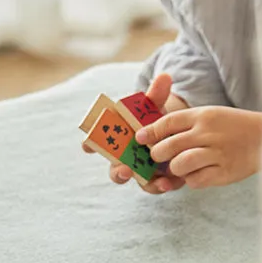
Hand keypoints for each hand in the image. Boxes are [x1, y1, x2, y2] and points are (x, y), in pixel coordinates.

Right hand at [83, 74, 187, 193]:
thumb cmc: (154, 118)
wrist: (174, 132)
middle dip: (118, 172)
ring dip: (146, 183)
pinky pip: (155, 186)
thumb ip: (156, 95)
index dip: (89, 144)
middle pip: (115, 169)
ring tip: (158, 182)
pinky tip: (172, 182)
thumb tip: (165, 77)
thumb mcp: (155, 106)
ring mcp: (139, 171)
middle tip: (125, 170)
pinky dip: (163, 186)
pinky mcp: (155, 179)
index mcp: (116, 138)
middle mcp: (123, 158)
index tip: (87, 145)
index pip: (96, 143)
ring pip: (136, 181)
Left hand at [130, 106, 261, 189]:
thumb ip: (183, 123)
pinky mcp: (224, 172)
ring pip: (179, 165)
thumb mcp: (210, 114)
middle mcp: (208, 133)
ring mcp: (217, 153)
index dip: (151, 131)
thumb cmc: (231, 127)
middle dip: (157, 154)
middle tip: (158, 157)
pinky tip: (198, 174)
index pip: (168, 122)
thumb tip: (150, 133)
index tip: (140, 138)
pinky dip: (191, 180)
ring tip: (180, 167)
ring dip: (175, 169)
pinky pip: (195, 181)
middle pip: (168, 146)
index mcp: (203, 116)